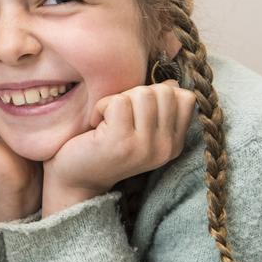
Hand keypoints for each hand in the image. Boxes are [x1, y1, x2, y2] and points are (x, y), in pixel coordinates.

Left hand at [42, 80, 196, 215]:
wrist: (76, 179)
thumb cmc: (105, 146)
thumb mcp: (140, 128)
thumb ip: (158, 108)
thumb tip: (172, 83)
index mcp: (174, 142)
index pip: (186, 98)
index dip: (157, 93)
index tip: (136, 110)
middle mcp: (165, 147)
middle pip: (164, 92)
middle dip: (136, 94)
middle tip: (118, 113)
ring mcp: (145, 146)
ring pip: (143, 94)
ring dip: (118, 99)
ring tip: (107, 118)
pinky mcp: (122, 142)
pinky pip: (118, 101)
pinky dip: (101, 106)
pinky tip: (95, 123)